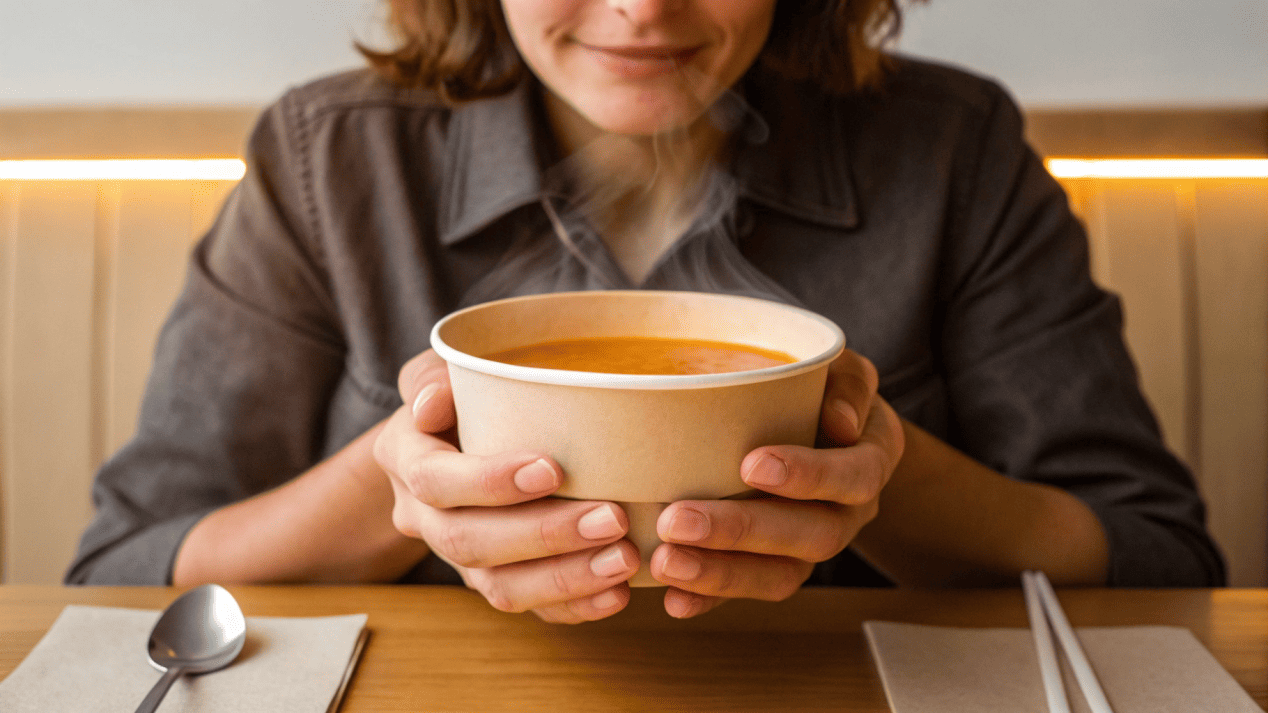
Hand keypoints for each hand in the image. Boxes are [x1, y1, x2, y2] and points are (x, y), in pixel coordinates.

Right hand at [373, 350, 639, 622]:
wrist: (448, 448)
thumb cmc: (457, 398)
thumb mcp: (436, 373)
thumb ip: (430, 379)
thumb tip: (434, 401)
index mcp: (405, 458)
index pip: (434, 480)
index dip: (490, 482)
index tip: (552, 470)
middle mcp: (423, 517)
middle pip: (471, 542)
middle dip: (545, 535)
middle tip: (611, 519)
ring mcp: (458, 559)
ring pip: (499, 587)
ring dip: (566, 578)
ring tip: (625, 558)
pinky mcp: (493, 582)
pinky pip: (528, 609)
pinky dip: (573, 607)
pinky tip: (617, 592)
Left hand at [649, 349, 904, 616]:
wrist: (827, 429)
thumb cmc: (824, 389)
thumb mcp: (843, 369)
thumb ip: (848, 383)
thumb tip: (841, 422)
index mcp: (871, 458)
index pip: (853, 476)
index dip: (808, 476)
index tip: (751, 465)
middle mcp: (849, 512)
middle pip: (811, 535)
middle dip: (741, 531)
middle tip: (678, 520)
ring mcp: (814, 546)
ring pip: (781, 575)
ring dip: (722, 574)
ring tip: (666, 561)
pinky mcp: (780, 566)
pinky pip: (751, 590)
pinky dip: (712, 598)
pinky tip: (674, 598)